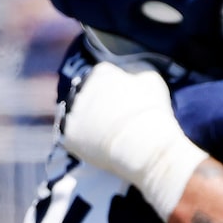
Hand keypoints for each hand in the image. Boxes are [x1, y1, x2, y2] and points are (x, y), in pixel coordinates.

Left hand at [60, 55, 208, 219]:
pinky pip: (72, 138)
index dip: (112, 90)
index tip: (122, 102)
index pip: (102, 76)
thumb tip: (136, 80)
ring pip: (75, 116)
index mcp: (102, 72)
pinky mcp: (69, 136)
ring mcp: (73, 112)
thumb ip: (139, 77)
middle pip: (85, 95)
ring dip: (85, 123)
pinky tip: (96, 149)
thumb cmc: (152, 112)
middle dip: (95, 105)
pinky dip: (82, 144)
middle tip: (112, 122)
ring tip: (102, 137)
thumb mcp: (153, 83)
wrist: (143, 144)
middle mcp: (82, 88)